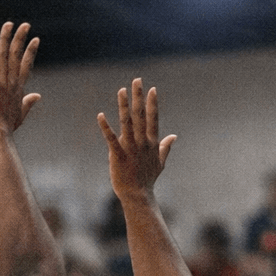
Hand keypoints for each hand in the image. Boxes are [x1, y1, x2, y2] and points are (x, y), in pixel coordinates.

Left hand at [0, 22, 40, 133]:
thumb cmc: (7, 126)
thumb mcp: (21, 113)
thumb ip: (28, 102)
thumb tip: (37, 95)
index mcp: (18, 87)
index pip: (26, 64)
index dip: (31, 51)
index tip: (35, 39)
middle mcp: (11, 81)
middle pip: (17, 55)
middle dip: (21, 38)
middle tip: (24, 24)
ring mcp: (0, 82)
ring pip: (4, 56)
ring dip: (6, 39)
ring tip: (8, 25)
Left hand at [97, 77, 175, 200]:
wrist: (138, 195)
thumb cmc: (147, 179)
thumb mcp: (160, 162)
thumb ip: (165, 147)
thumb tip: (174, 136)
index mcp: (152, 142)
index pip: (153, 119)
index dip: (153, 104)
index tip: (152, 89)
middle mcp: (142, 142)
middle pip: (141, 115)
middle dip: (138, 97)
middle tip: (137, 80)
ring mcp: (130, 148)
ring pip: (127, 123)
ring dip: (123, 106)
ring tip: (121, 90)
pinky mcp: (118, 156)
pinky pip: (111, 139)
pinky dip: (106, 127)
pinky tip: (101, 115)